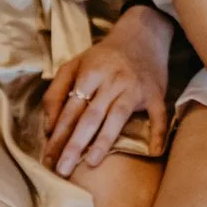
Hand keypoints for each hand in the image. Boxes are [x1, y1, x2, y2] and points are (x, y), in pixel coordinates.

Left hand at [40, 3, 173, 172]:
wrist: (142, 36)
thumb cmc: (103, 56)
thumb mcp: (74, 65)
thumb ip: (56, 92)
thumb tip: (48, 127)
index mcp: (90, 73)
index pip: (71, 109)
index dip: (58, 134)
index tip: (48, 158)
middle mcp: (112, 81)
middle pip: (90, 117)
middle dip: (74, 144)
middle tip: (62, 170)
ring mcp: (135, 88)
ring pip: (117, 117)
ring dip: (103, 141)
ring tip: (91, 163)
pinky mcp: (156, 94)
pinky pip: (158, 114)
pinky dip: (158, 132)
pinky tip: (154, 151)